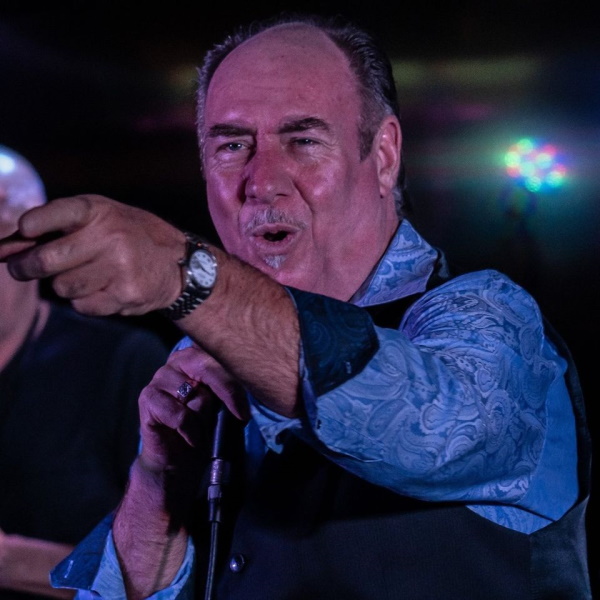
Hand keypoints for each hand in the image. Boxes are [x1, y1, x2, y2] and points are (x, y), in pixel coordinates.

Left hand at [0, 194, 185, 315]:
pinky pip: (82, 306)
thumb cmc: (127, 237)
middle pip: (47, 260)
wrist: (178, 264)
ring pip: (62, 287)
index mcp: (101, 211)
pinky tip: (104, 288)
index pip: (59, 213)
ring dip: (66, 285)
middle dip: (25, 267)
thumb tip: (3, 249)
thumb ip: (53, 230)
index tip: (23, 230)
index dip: (36, 224)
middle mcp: (111, 237)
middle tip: (19, 269)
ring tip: (88, 275)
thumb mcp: (99, 219)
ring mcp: (119, 267)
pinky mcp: (124, 294)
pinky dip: (86, 301)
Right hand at [138, 345, 248, 473]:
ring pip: (196, 395)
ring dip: (205, 419)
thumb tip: (248, 384)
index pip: (220, 356)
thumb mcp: (222, 405)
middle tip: (240, 416)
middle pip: (207, 368)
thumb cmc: (203, 427)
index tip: (248, 407)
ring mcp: (160, 378)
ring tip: (204, 430)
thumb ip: (230, 390)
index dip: (236, 381)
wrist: (177, 459)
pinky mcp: (147, 398)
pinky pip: (180, 415)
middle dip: (228, 392)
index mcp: (197, 355)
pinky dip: (191, 431)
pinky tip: (192, 438)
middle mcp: (177, 360)